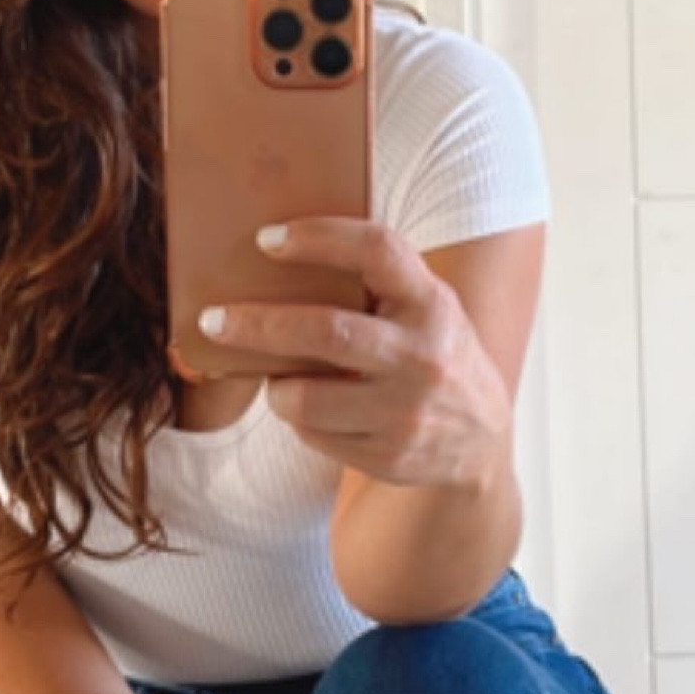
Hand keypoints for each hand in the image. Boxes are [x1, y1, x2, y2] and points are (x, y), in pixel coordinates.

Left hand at [199, 217, 512, 489]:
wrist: (481, 440)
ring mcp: (406, 411)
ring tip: (277, 379)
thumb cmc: (434, 354)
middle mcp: (423, 355)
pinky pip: (314, 434)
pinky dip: (300, 420)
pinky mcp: (389, 455)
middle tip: (213, 320)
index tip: (267, 239)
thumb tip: (278, 256)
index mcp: (432, 302)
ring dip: (277, 387)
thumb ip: (380, 284)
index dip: (319, 238)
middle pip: (326, 331)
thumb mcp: (428, 308)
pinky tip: (315, 411)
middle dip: (258, 325)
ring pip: (306, 397)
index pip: (376, 251)